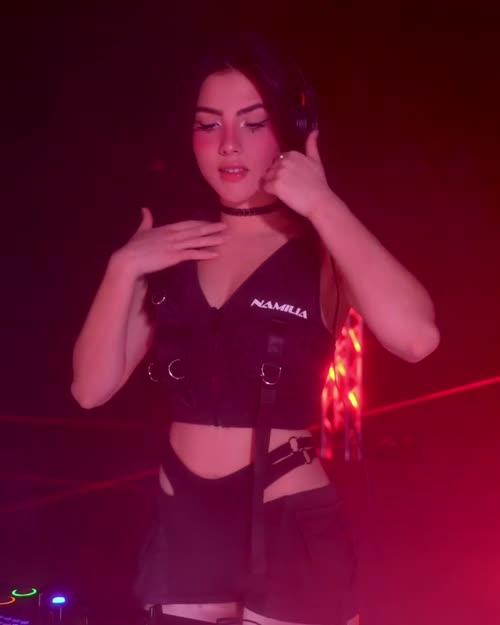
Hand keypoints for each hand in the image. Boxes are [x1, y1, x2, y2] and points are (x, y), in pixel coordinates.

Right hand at [112, 207, 226, 278]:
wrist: (128, 259)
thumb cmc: (133, 248)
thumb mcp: (141, 231)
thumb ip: (145, 220)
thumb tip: (144, 209)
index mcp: (167, 229)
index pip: (187, 224)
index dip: (200, 223)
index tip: (210, 222)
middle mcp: (173, 235)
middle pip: (196, 230)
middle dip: (211, 228)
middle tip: (225, 226)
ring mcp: (175, 245)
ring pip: (197, 241)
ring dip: (213, 240)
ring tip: (225, 238)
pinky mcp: (175, 256)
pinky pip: (193, 254)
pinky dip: (205, 254)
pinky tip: (215, 254)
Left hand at [261, 130, 334, 218]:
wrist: (319, 200)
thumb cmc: (319, 182)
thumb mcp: (316, 160)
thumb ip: (312, 145)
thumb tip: (314, 131)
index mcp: (292, 154)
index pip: (279, 160)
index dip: (282, 169)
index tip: (290, 178)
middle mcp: (284, 161)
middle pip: (271, 168)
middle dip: (275, 176)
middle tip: (286, 186)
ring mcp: (278, 173)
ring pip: (267, 177)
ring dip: (271, 184)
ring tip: (282, 191)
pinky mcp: (275, 186)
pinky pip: (264, 187)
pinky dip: (268, 191)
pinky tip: (277, 195)